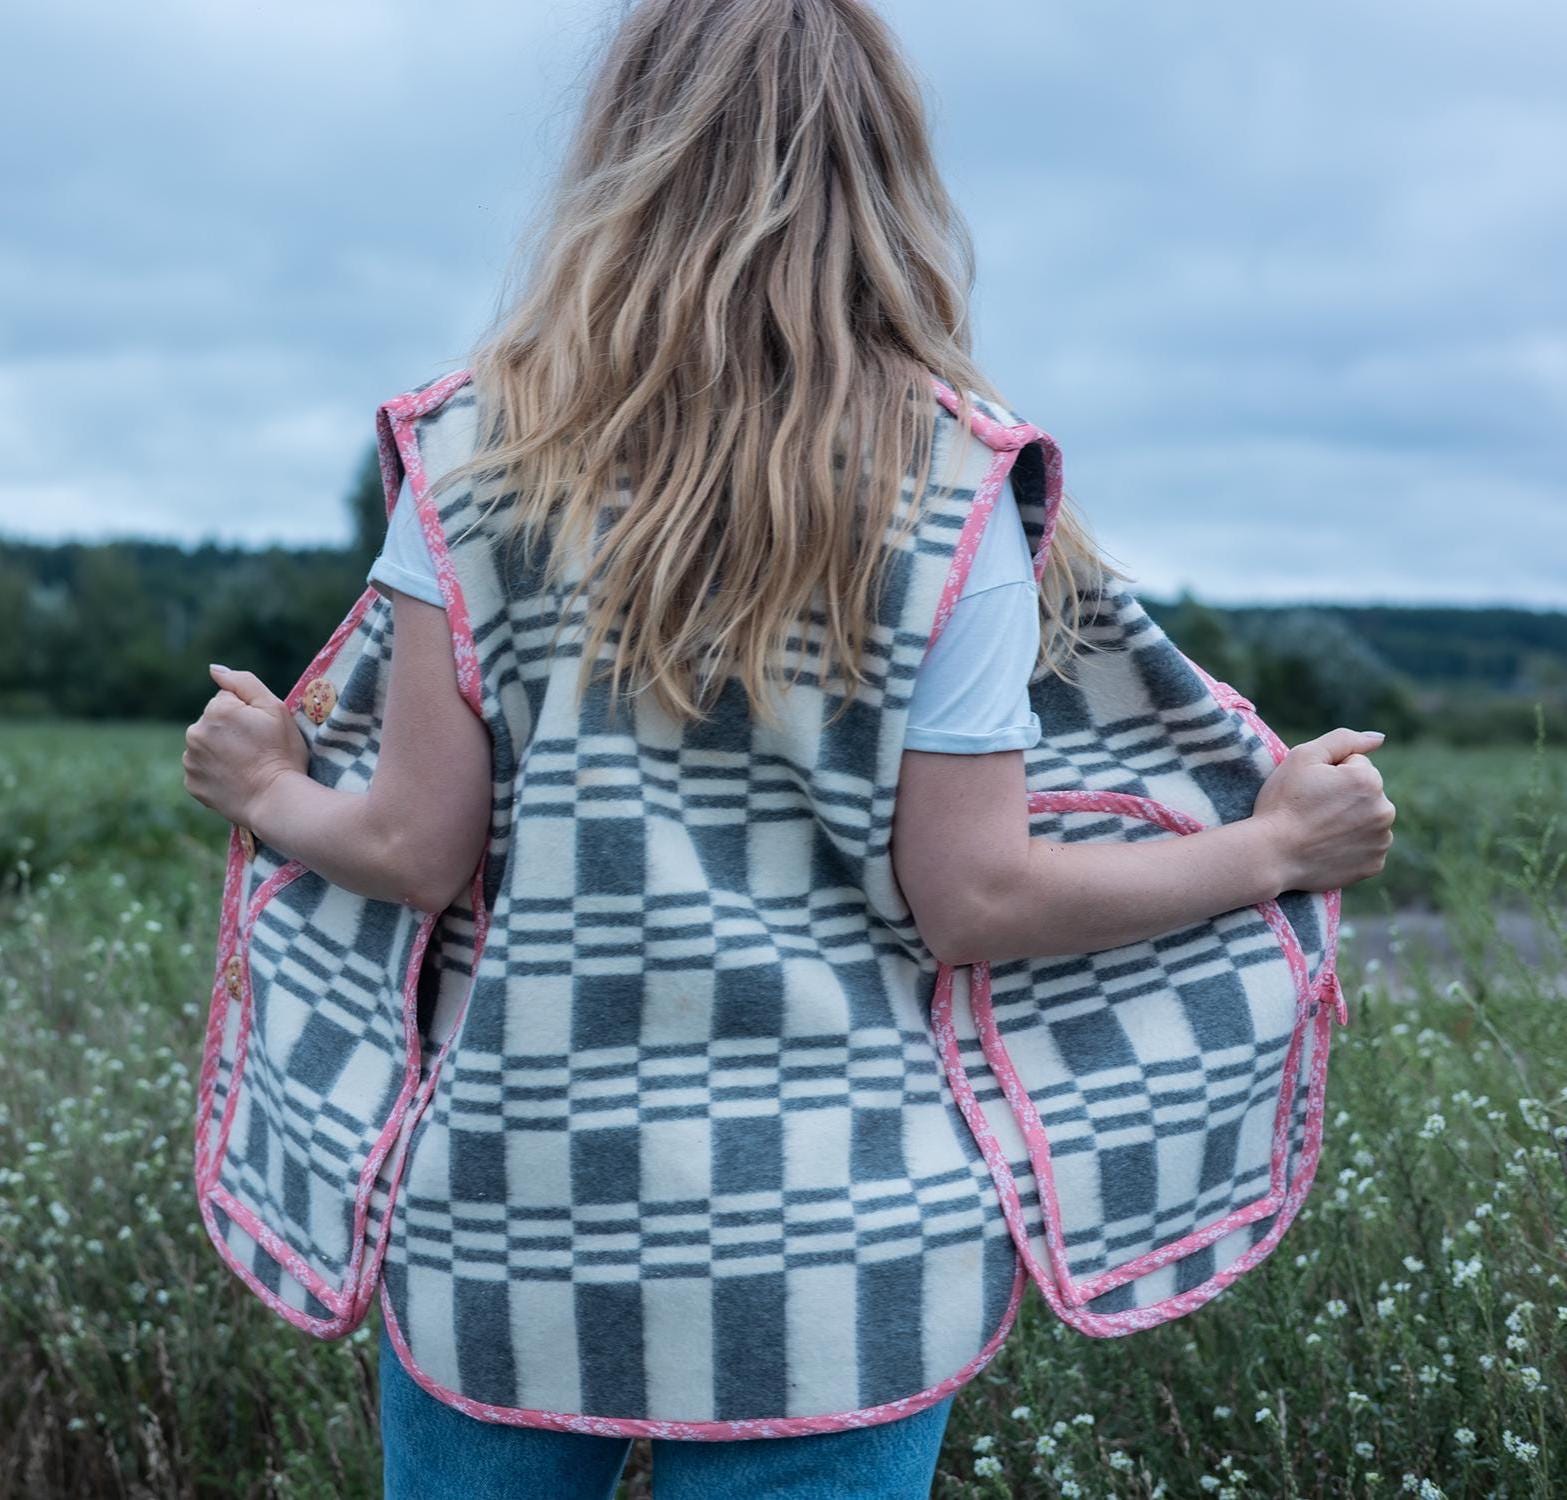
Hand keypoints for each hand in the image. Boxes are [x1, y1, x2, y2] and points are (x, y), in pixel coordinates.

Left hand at [183, 664, 308, 827]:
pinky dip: (216, 773)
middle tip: (256, 750)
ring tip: (247, 766)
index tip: (261, 731)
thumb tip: (214, 670)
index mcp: (216, 710)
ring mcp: (191, 760)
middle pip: (214, 722)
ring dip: (222, 751)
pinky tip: (236, 779)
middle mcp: (195, 732)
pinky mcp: (192, 784)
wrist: (276, 800)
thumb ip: (244, 682)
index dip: (249, 714)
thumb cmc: (282, 753)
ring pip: (207, 745)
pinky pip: (203, 770)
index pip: (228, 700)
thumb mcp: (276, 709)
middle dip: (231, 731)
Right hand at [1251, 726, 1396, 893]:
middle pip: (1365, 793)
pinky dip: (1350, 846)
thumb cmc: (1283, 803)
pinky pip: (1365, 847)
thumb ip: (1343, 739)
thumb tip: (1379, 738)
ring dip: (1349, 821)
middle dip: (1344, 797)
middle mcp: (1385, 810)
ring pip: (1367, 819)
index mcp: (1369, 780)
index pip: (1355, 765)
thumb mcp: (1303, 757)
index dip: (1329, 774)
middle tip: (1312, 811)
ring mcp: (1381, 841)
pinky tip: (1326, 848)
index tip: (1310, 791)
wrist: (1271, 855)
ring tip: (1318, 830)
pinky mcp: (1374, 865)